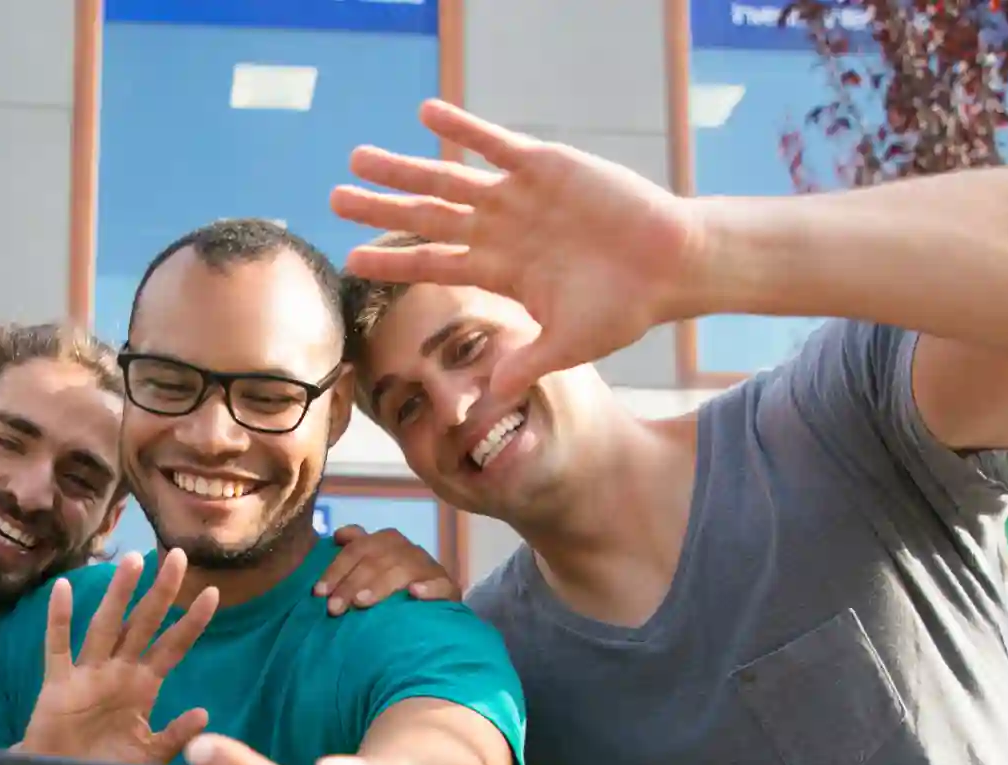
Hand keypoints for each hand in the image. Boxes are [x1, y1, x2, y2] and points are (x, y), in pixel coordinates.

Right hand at [20, 549, 219, 764]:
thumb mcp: (148, 757)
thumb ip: (174, 736)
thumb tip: (203, 713)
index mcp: (143, 687)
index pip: (173, 647)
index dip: (191, 622)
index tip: (213, 593)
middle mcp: (118, 673)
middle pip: (143, 624)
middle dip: (160, 593)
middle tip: (179, 556)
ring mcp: (87, 675)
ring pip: (105, 626)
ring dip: (118, 595)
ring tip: (132, 561)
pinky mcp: (57, 685)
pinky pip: (58, 647)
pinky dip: (59, 619)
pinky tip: (62, 588)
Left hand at [317, 525, 458, 613]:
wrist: (434, 606)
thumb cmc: (392, 588)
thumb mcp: (370, 568)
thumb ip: (352, 552)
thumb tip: (337, 536)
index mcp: (384, 542)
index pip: (356, 548)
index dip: (335, 568)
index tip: (318, 592)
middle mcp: (406, 549)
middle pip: (375, 559)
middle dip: (351, 583)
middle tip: (334, 608)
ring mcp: (428, 567)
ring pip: (403, 569)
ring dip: (380, 585)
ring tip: (361, 603)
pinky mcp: (448, 587)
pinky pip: (440, 585)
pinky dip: (428, 588)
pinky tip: (414, 594)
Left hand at [331, 98, 705, 404]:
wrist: (672, 264)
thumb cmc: (624, 308)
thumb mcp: (567, 346)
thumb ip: (524, 368)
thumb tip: (485, 408)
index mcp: (498, 270)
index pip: (431, 262)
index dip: (390, 261)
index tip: (350, 258)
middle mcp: (499, 229)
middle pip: (425, 216)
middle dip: (380, 207)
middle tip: (335, 197)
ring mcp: (518, 195)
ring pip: (447, 178)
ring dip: (403, 167)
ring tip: (358, 157)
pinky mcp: (545, 164)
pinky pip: (493, 142)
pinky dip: (461, 127)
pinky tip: (425, 113)